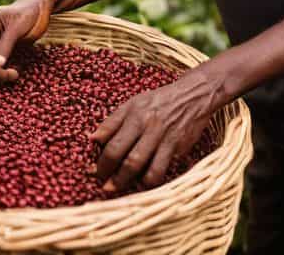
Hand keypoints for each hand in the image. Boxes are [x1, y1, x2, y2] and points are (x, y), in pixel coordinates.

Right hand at [0, 0, 51, 83]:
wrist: (42, 5)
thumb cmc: (30, 12)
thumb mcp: (17, 29)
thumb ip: (5, 46)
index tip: (12, 75)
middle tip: (15, 76)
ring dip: (3, 71)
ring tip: (15, 74)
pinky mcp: (5, 43)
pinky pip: (2, 59)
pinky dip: (8, 66)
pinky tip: (17, 68)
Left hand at [89, 70, 215, 191]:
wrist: (192, 95)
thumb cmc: (158, 101)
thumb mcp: (132, 104)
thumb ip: (112, 122)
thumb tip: (92, 139)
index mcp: (134, 114)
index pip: (113, 144)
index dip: (101, 163)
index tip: (95, 171)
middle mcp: (149, 126)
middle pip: (127, 159)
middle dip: (113, 177)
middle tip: (105, 186)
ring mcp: (164, 138)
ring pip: (146, 169)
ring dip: (131, 183)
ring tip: (121, 188)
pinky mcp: (178, 148)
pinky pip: (161, 170)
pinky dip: (150, 181)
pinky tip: (142, 183)